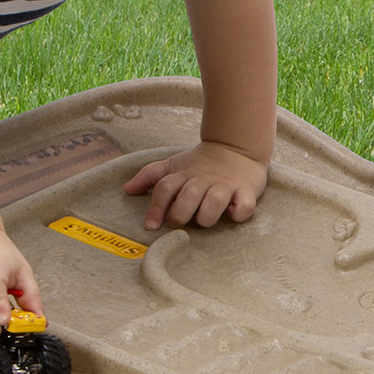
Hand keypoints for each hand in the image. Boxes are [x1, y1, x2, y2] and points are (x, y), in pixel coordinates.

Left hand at [123, 141, 269, 231]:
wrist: (236, 147)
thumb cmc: (200, 164)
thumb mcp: (173, 166)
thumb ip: (150, 176)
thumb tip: (126, 189)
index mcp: (184, 175)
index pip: (165, 187)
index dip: (156, 207)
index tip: (151, 225)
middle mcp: (204, 179)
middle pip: (188, 195)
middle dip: (180, 213)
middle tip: (178, 222)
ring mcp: (226, 185)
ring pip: (215, 201)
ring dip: (207, 215)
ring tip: (203, 220)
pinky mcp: (247, 190)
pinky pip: (244, 204)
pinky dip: (239, 211)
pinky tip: (232, 213)